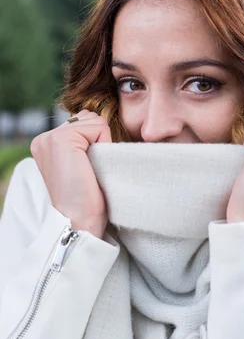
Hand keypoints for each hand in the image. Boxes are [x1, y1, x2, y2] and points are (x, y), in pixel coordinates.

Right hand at [30, 109, 111, 238]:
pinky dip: (105, 143)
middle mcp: (44, 137)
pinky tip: (94, 165)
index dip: (96, 141)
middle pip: (89, 118)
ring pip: (94, 120)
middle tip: (91, 168)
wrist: (78, 220)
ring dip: (102, 142)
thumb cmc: (87, 198)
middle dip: (98, 139)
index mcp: (47, 143)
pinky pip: (99, 126)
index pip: (82, 122)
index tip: (88, 168)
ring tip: (91, 167)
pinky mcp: (62, 139)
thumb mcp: (81, 164)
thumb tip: (101, 123)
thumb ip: (83, 142)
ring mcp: (50, 137)